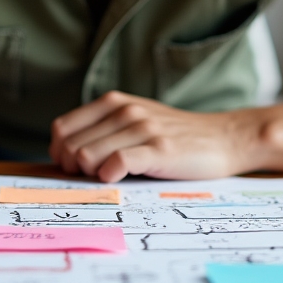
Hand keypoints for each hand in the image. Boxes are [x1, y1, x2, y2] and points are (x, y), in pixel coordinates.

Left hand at [49, 90, 263, 181]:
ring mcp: (142, 128)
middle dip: (74, 169)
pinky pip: (117, 164)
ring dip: (91, 175)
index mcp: (114, 102)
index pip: (61, 129)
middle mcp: (125, 111)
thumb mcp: (135, 121)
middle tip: (94, 177)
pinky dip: (110, 176)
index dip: (60, 153)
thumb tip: (64, 155)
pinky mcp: (159, 149)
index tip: (74, 168)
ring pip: (87, 156)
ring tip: (110, 177)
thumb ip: (104, 129)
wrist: (223, 138)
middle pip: (70, 147)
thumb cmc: (175, 136)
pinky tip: (121, 179)